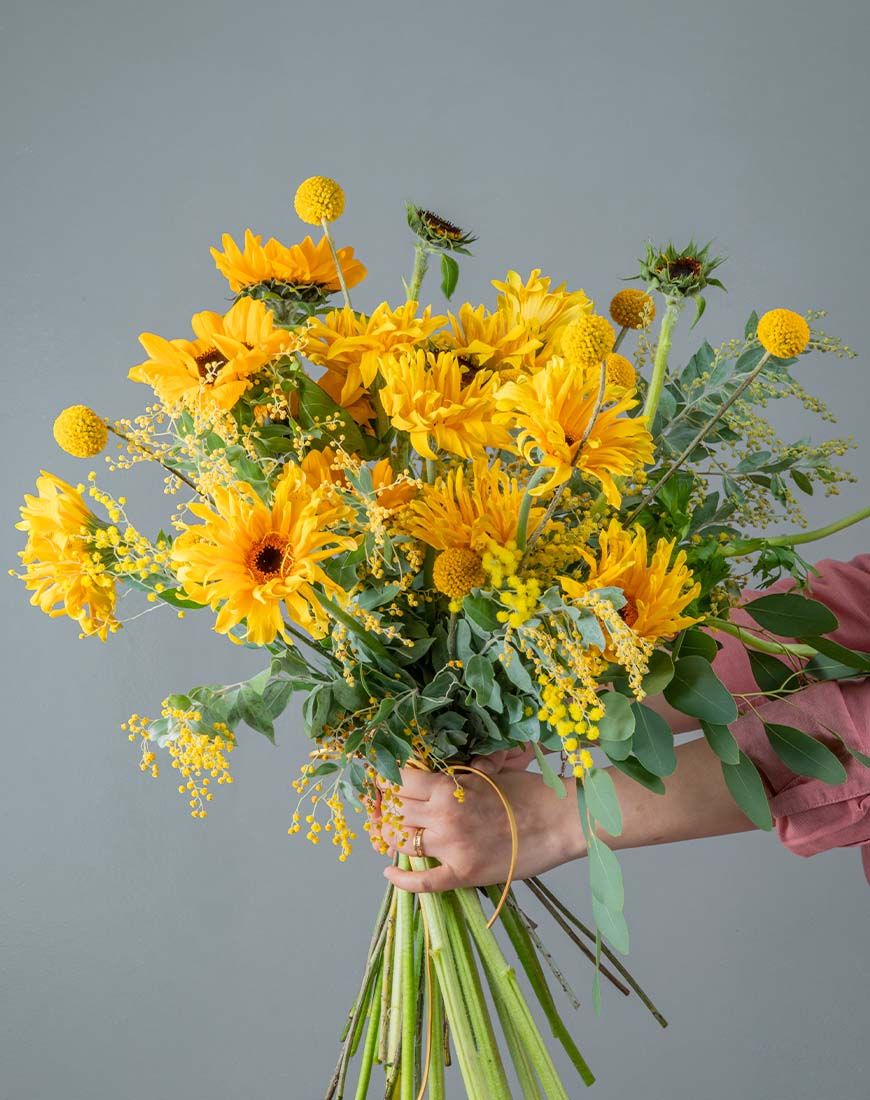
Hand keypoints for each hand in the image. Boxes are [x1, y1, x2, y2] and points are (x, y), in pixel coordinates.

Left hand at [370, 756, 583, 892]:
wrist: (559, 821)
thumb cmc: (528, 792)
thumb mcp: (487, 772)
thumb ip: (455, 776)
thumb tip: (432, 775)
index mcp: (448, 787)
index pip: (401, 781)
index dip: (390, 781)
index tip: (388, 783)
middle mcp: (443, 816)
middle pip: (397, 811)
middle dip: (389, 809)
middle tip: (386, 809)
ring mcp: (451, 847)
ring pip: (403, 843)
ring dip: (394, 838)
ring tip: (391, 834)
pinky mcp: (462, 874)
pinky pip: (422, 882)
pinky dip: (401, 880)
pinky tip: (390, 872)